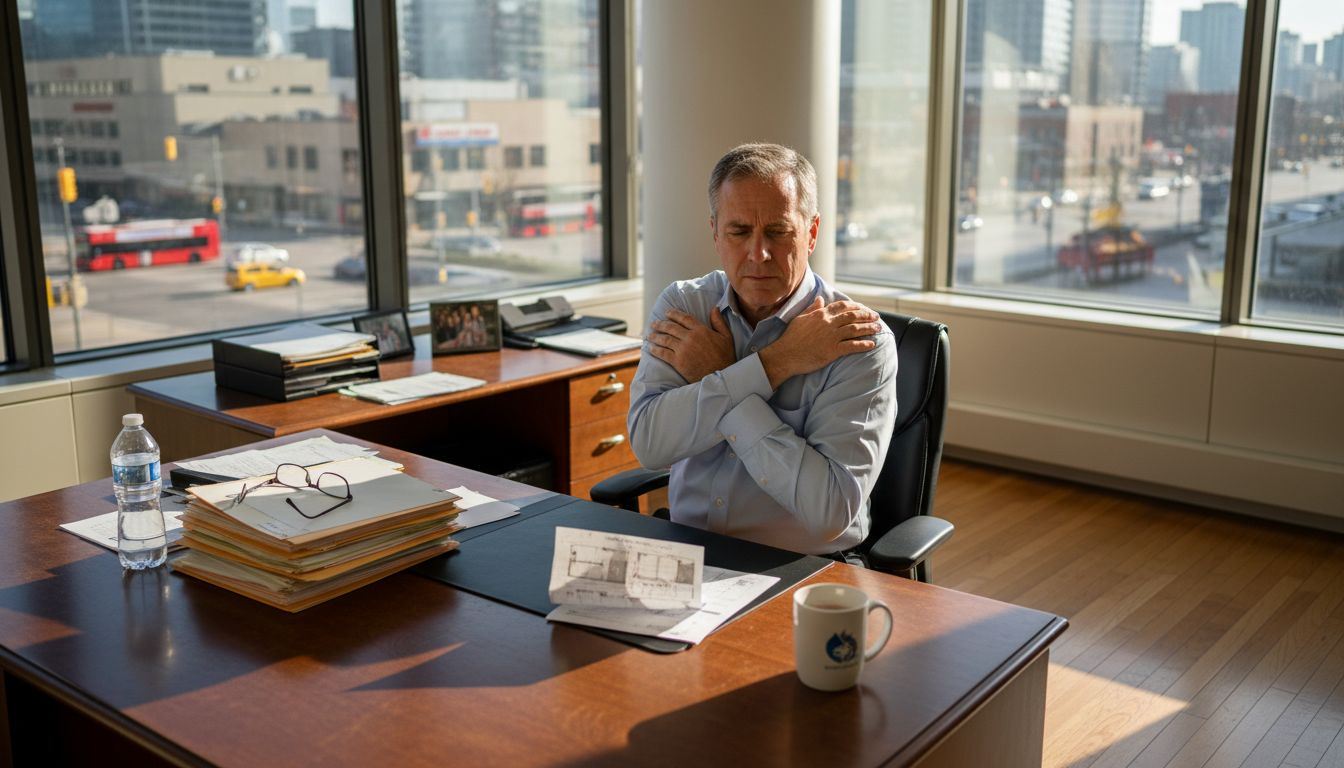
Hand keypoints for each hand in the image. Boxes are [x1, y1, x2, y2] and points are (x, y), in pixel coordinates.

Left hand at [646, 307, 734, 382]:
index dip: (674, 314)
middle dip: (660, 324)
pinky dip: (655, 350)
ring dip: (655, 336)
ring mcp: (683, 350)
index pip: (684, 318)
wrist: (720, 376)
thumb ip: (719, 322)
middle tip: (654, 323)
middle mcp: (690, 337)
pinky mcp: (678, 362)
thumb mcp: (726, 337)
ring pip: (665, 339)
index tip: (666, 312)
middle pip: (671, 327)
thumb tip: (714, 308)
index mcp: (701, 330)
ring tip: (649, 335)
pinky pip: (663, 353)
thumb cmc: (725, 357)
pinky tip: (651, 348)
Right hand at [758, 298, 880, 388]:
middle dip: (867, 315)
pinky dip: (864, 344)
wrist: (785, 354)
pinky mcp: (832, 350)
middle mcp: (828, 323)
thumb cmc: (791, 337)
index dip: (856, 306)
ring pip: (855, 329)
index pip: (843, 306)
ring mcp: (831, 337)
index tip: (864, 308)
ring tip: (878, 328)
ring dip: (869, 328)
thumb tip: (820, 298)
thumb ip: (812, 308)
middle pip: (853, 316)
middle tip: (876, 317)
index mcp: (821, 314)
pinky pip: (852, 346)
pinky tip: (872, 344)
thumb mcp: (800, 318)